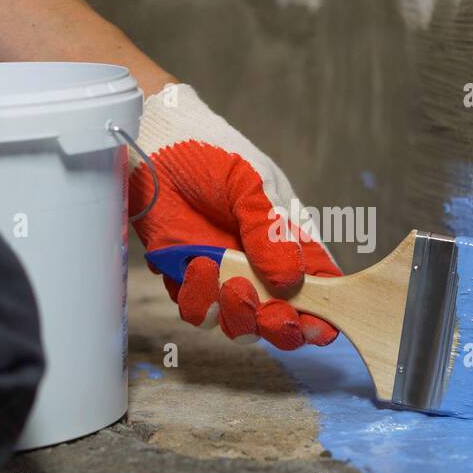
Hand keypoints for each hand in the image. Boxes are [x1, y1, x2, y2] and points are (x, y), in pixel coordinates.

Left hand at [128, 84, 340, 350]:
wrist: (150, 145)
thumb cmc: (207, 152)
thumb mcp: (247, 183)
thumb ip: (269, 232)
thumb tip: (292, 282)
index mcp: (288, 240)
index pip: (317, 285)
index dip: (322, 313)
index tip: (317, 326)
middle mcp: (260, 266)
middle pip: (281, 318)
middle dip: (279, 326)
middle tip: (270, 313)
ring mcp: (225, 276)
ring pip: (240, 324)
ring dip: (238, 314)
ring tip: (229, 282)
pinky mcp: (188, 279)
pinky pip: (199, 311)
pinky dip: (199, 299)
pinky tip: (196, 267)